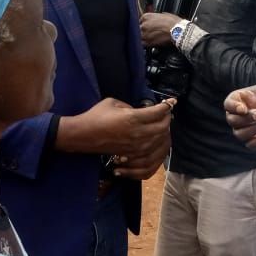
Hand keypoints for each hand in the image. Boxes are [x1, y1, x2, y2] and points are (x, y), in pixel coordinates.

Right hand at [55, 98, 171, 172]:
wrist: (83, 136)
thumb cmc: (96, 116)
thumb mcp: (113, 103)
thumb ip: (130, 106)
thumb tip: (140, 112)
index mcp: (133, 118)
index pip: (158, 112)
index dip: (167, 105)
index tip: (172, 101)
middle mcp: (138, 133)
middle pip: (163, 126)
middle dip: (167, 118)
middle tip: (167, 112)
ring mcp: (136, 146)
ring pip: (160, 139)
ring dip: (164, 131)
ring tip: (163, 124)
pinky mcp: (133, 154)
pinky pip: (152, 150)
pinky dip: (157, 143)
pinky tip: (157, 138)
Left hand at [140, 12, 181, 46]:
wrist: (179, 31)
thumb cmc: (174, 23)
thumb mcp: (164, 15)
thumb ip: (156, 17)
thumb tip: (156, 19)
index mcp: (146, 16)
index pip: (140, 21)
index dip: (144, 25)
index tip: (147, 28)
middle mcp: (143, 24)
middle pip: (138, 29)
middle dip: (143, 32)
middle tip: (150, 34)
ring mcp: (144, 34)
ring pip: (139, 37)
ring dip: (143, 38)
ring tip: (150, 40)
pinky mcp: (147, 43)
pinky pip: (142, 44)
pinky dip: (145, 45)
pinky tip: (150, 44)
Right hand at [224, 84, 255, 148]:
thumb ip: (255, 94)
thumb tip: (246, 95)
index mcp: (236, 101)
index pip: (228, 105)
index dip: (234, 107)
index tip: (243, 109)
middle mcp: (235, 116)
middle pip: (233, 121)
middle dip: (247, 119)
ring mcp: (242, 129)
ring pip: (240, 134)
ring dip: (253, 129)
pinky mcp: (252, 139)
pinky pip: (250, 145)